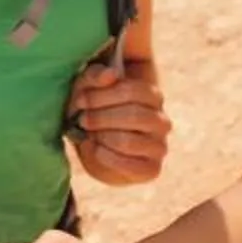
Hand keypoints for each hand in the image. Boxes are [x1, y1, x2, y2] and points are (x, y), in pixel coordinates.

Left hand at [65, 54, 168, 186]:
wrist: (94, 149)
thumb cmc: (92, 112)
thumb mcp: (87, 89)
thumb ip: (95, 76)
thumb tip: (110, 74)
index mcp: (151, 95)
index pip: (134, 90)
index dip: (103, 96)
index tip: (80, 101)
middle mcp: (161, 120)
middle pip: (134, 115)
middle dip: (100, 118)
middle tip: (82, 120)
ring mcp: (160, 145)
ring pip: (128, 141)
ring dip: (102, 138)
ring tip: (89, 135)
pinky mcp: (152, 169)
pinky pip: (129, 165)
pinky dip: (106, 158)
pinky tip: (96, 150)